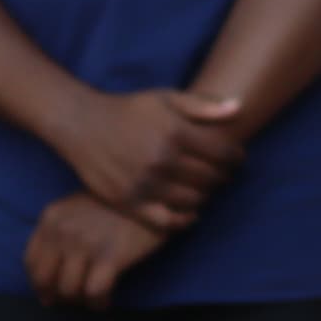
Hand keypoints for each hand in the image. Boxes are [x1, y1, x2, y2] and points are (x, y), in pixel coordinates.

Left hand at [26, 192, 167, 307]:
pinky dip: (98, 302)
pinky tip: (105, 302)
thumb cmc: (119, 204)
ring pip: (68, 289)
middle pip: (44, 279)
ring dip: (80, 302)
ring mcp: (85, 243)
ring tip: (93, 300)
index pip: (30, 261)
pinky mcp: (110, 256)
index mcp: (52, 217)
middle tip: (73, 301)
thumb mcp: (79, 207)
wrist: (154, 195)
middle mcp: (63, 230)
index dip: (39, 284)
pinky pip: (94, 292)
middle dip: (57, 296)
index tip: (50, 294)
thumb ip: (61, 230)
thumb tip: (51, 270)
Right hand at [53, 86, 243, 229]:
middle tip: (222, 175)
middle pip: (212, 179)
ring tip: (204, 188)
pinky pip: (166, 222)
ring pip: (194, 200)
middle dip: (223, 177)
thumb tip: (238, 108)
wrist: (81, 124)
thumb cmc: (128, 110)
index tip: (236, 158)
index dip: (237, 157)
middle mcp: (162, 160)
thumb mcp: (164, 97)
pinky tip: (190, 213)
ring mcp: (145, 183)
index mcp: (175, 133)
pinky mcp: (129, 202)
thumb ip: (202, 104)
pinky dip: (184, 221)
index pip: (224, 154)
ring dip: (206, 196)